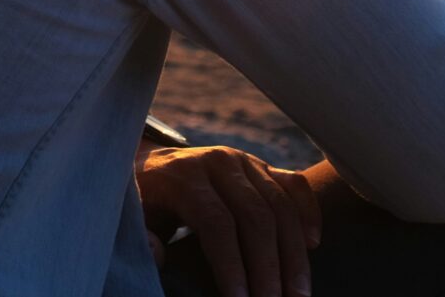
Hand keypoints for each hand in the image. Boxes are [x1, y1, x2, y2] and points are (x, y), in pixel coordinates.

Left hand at [136, 145, 319, 296]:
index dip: (231, 265)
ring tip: (298, 294)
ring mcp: (244, 161)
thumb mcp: (132, 218)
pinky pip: (294, 184)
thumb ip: (142, 237)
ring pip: (280, 203)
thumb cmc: (143, 203)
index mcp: (182, 175)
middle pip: (255, 214)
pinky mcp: (262, 166)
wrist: (151, 165)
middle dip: (269, 267)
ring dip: (294, 253)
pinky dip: (308, 212)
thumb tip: (158, 254)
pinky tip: (313, 244)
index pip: (215, 221)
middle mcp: (218, 161)